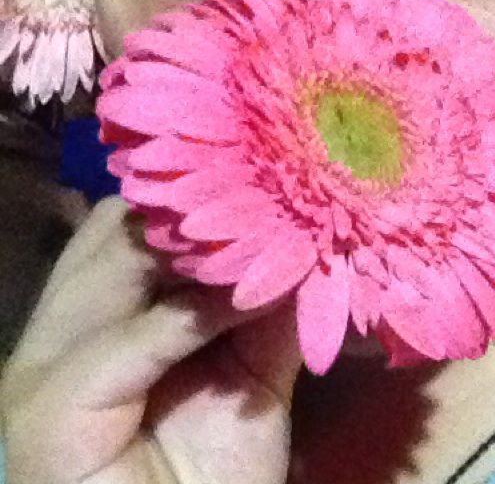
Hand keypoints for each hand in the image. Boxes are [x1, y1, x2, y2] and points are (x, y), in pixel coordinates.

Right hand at [0, 197, 301, 483]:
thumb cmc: (208, 471)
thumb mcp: (250, 375)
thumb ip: (267, 311)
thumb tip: (302, 247)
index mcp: (96, 313)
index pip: (130, 224)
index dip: (194, 202)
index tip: (262, 186)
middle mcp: (58, 324)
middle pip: (117, 229)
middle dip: (191, 217)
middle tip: (261, 208)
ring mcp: (43, 363)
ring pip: (117, 262)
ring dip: (193, 252)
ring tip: (258, 241)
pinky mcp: (50, 406)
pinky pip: (134, 338)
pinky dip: (193, 315)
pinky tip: (245, 304)